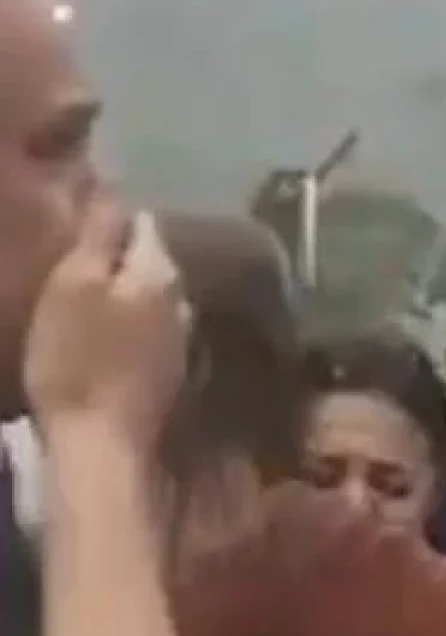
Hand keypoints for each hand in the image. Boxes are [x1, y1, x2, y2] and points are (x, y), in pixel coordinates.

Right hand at [24, 197, 188, 446]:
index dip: (111, 218)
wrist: (103, 441)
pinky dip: (133, 327)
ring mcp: (182, 338)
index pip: (142, 223)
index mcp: (159, 270)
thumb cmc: (77, 358)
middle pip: (151, 261)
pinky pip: (152, 332)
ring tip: (91, 297)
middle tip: (81, 258)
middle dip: (121, 256)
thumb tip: (117, 194)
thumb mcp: (73, 286)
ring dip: (129, 293)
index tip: (83, 219)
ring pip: (155, 298)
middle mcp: (183, 298)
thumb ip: (99, 238)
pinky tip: (110, 337)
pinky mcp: (171, 374)